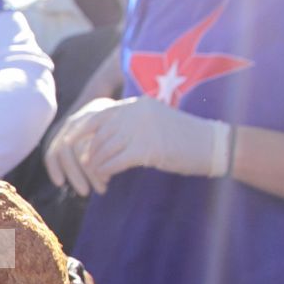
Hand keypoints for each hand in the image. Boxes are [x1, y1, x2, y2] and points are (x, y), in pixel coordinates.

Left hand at [44, 96, 228, 195]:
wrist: (214, 144)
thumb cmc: (184, 137)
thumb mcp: (153, 122)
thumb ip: (129, 124)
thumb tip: (101, 139)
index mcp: (135, 105)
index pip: (96, 115)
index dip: (80, 132)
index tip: (70, 145)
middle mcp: (135, 113)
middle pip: (96, 134)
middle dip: (88, 154)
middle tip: (88, 168)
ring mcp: (141, 129)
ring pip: (103, 149)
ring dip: (97, 166)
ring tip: (99, 178)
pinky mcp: (147, 149)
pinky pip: (114, 162)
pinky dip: (106, 172)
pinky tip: (107, 179)